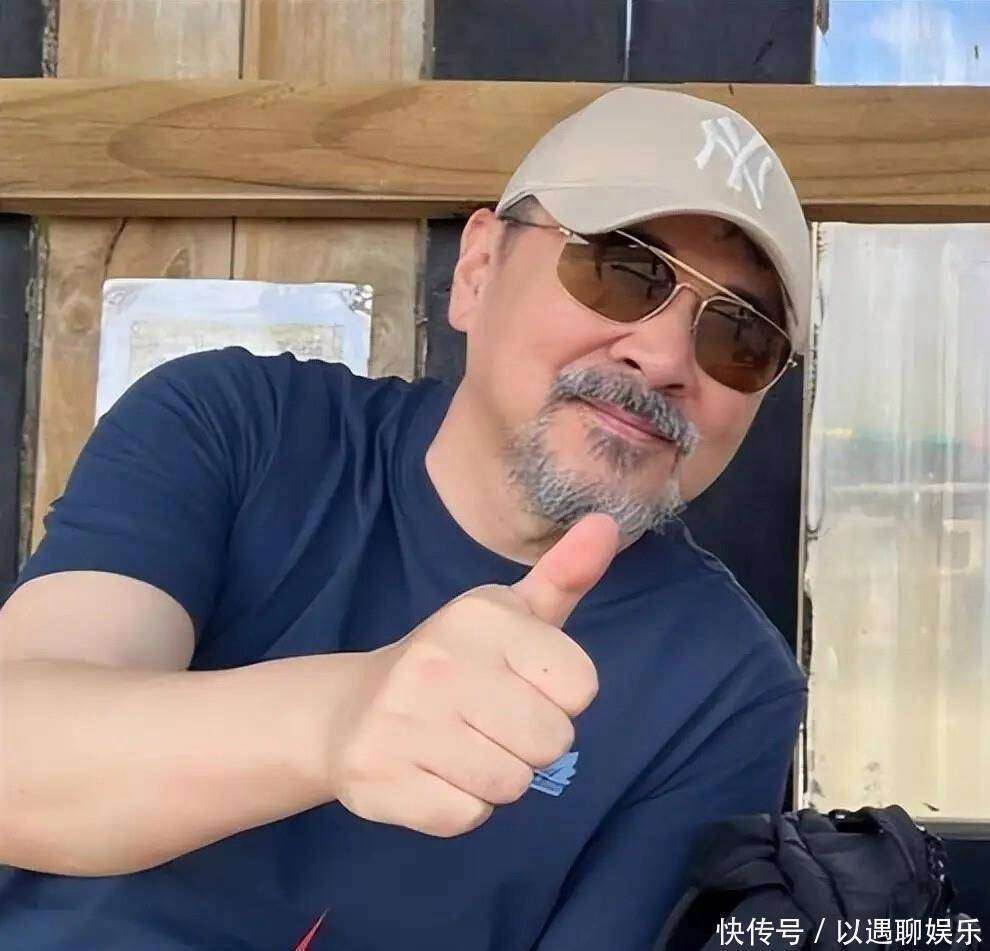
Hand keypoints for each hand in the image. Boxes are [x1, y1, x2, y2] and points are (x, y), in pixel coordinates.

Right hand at [325, 513, 619, 836]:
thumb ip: (564, 575)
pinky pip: (467, 816)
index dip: (559, 696)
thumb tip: (609, 524)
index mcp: (480, 616)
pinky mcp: (383, 778)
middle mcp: (440, 662)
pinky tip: (433, 773)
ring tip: (461, 747)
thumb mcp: (509, 614)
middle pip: (552, 742)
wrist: (350, 710)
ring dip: (496, 777)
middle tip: (489, 722)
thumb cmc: (454, 662)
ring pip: (513, 785)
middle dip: (531, 743)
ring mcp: (405, 721)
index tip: (521, 684)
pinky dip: (460, 806)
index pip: (581, 686)